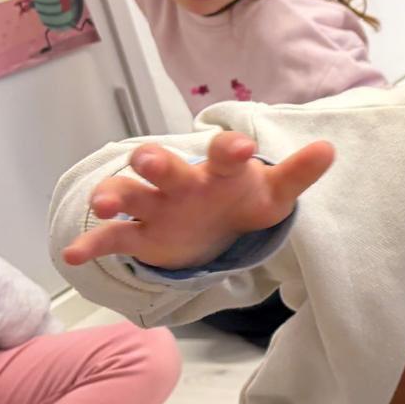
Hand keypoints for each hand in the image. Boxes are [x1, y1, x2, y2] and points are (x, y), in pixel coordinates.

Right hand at [61, 131, 333, 269]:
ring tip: (102, 204)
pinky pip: (113, 237)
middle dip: (154, 161)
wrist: (217, 222)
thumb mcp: (274, 194)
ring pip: (129, 194)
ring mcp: (156, 206)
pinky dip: (93, 244)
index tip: (242, 149)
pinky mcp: (140, 234)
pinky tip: (74, 255)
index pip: (223, 154)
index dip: (231, 150)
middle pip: (162, 166)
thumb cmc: (243, 200)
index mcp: (219, 170)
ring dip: (114, 196)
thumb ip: (297, 173)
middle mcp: (181, 182)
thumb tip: (330, 148)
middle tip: (148, 159)